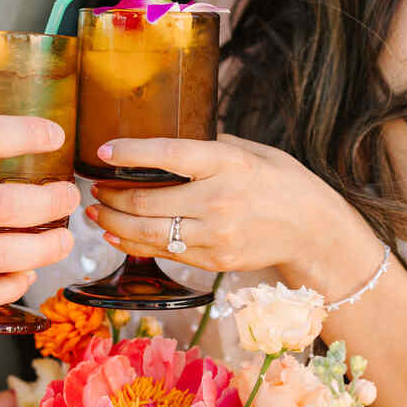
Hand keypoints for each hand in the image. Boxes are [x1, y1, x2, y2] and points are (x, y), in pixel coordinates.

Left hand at [86, 134, 367, 278]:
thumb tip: (170, 145)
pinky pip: (163, 253)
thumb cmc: (283, 183)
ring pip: (147, 232)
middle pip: (145, 201)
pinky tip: (117, 235)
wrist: (314, 230)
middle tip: (93, 189)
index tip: (102, 151)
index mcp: (226, 163)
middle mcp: (217, 200)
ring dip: (112, 224)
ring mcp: (214, 235)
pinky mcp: (212, 260)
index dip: (129, 153)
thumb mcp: (253, 151)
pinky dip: (134, 244)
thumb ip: (211, 147)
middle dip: (109, 197)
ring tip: (95, 214)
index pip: (167, 154)